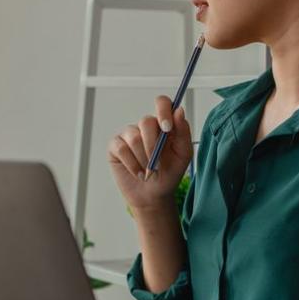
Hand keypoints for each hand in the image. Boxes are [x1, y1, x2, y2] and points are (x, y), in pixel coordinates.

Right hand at [108, 96, 191, 213]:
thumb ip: (183, 132)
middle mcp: (145, 126)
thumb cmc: (169, 174)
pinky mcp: (115, 146)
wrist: (153, 195)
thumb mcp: (183, 155)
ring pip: (134, 137)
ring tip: (149, 172)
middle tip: (157, 164)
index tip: (167, 127)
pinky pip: (121, 148)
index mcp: (163, 124)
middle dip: (153, 145)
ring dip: (144, 159)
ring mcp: (128, 135)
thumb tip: (178, 110)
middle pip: (146, 121)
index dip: (163, 111)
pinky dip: (132, 164)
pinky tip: (137, 173)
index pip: (162, 103)